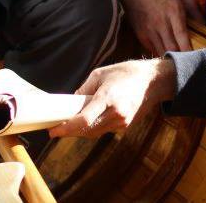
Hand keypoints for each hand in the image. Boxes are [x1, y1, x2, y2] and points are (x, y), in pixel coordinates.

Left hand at [49, 58, 175, 138]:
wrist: (152, 81)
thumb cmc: (125, 73)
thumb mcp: (100, 74)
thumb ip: (84, 90)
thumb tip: (71, 103)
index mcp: (108, 98)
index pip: (85, 120)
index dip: (67, 128)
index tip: (54, 130)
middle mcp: (116, 114)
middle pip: (87, 130)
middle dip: (69, 131)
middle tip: (55, 129)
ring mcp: (122, 122)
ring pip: (94, 133)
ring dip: (80, 131)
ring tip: (66, 124)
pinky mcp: (124, 125)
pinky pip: (103, 130)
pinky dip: (92, 127)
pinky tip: (84, 122)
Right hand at [111, 0, 203, 54]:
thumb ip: (196, 11)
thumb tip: (205, 26)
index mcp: (173, 11)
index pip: (182, 35)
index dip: (188, 50)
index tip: (196, 58)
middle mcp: (161, 22)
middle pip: (172, 48)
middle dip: (181, 58)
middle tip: (190, 63)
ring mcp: (150, 30)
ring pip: (162, 52)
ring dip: (171, 58)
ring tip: (179, 61)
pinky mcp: (142, 36)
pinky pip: (153, 50)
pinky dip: (161, 54)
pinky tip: (167, 53)